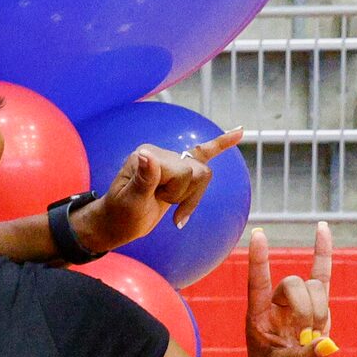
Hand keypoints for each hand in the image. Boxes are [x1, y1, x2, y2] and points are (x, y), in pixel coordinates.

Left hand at [76, 132, 241, 254]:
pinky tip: (240, 131)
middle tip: (161, 202)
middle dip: (185, 195)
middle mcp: (159, 153)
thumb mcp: (130, 201)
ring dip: (192, 197)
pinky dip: (221, 144)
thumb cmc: (120, 215)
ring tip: (171, 205)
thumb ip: (143, 179)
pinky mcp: (179, 170)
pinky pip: (205, 153)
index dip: (177, 192)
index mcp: (146, 155)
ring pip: (204, 174)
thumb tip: (146, 154)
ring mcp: (170, 160)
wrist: (116, 225)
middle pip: (198, 171)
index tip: (156, 201)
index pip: (184, 170)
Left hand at [246, 222, 335, 356]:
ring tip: (310, 335)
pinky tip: (323, 228)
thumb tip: (327, 345)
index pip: (257, 282)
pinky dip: (323, 254)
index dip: (259, 260)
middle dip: (306, 307)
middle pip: (294, 284)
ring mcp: (297, 303)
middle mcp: (275, 304)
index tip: (258, 235)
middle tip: (304, 334)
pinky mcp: (318, 307)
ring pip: (314, 287)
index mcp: (257, 316)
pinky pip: (323, 276)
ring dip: (319, 310)